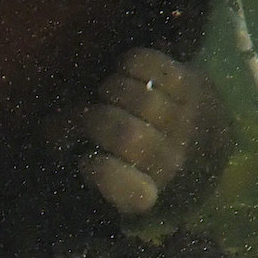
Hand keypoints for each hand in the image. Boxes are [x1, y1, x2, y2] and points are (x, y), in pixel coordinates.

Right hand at [74, 48, 220, 213]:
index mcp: (148, 193)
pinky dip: (130, 65)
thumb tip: (51, 128)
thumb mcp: (114, 181)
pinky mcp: (194, 85)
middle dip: (93, 120)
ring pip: (140, 99)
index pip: (128, 189)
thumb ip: (79, 162)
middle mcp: (174, 162)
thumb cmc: (143, 166)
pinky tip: (125, 74)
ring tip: (107, 95)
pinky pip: (153, 67)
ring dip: (112, 90)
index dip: (98, 170)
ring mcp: (188, 121)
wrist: (206, 147)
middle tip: (87, 117)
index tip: (85, 160)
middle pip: (127, 136)